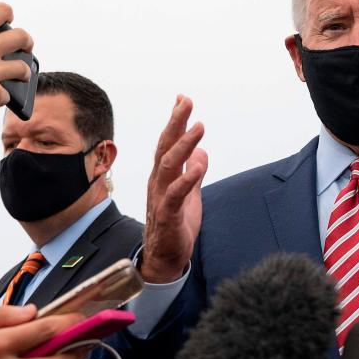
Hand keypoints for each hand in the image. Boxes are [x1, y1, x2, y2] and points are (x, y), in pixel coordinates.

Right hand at [0, 3, 33, 179]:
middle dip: (26, 44)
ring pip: (23, 68)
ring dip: (22, 74)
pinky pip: (10, 94)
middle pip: (21, 37)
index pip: (2, 10)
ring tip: (16, 79)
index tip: (9, 25)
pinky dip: (2, 98)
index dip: (9, 17)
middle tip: (24, 50)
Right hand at [140, 96, 207, 283]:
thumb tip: (201, 151)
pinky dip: (186, 179)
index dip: (175, 121)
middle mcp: (158, 183)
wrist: (164, 259)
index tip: (182, 99)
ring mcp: (160, 198)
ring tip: (198, 127)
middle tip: (186, 102)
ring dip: (184, 145)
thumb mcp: (189, 194)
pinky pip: (175, 195)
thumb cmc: (175, 225)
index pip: (167, 143)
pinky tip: (198, 166)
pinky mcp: (167, 216)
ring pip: (169, 166)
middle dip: (175, 123)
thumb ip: (193, 172)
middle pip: (164, 147)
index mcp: (162, 176)